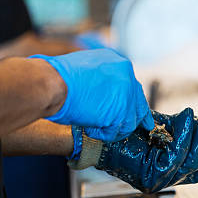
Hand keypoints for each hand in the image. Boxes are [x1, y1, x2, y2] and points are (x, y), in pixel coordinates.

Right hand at [31, 49, 153, 141]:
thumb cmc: (58, 78)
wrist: (53, 83)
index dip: (134, 100)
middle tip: (145, 127)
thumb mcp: (86, 69)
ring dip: (112, 128)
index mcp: (118, 63)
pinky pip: (117, 131)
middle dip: (138, 117)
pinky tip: (91, 129)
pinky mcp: (122, 111)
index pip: (133, 86)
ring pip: (129, 120)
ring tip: (95, 127)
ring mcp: (127, 94)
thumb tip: (105, 95)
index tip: (139, 110)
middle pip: (139, 103)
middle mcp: (127, 75)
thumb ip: (101, 80)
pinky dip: (104, 134)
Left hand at [69, 108, 197, 192]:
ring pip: (192, 164)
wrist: (92, 126)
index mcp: (171, 168)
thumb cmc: (124, 124)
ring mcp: (157, 181)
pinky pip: (174, 158)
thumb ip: (183, 128)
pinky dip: (184, 136)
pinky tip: (187, 117)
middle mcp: (166, 179)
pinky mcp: (148, 178)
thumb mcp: (161, 125)